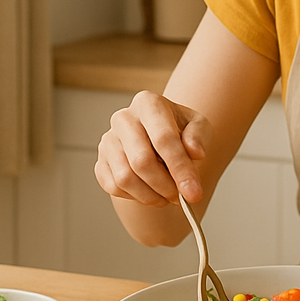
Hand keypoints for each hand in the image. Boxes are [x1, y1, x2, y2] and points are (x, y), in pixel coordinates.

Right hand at [95, 90, 212, 206]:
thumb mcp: (198, 126)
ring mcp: (108, 141)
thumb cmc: (180, 130)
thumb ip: (198, 136)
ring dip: (151, 195)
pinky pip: (114, 187)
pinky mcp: (101, 161)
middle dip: (165, 186)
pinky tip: (151, 192)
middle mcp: (123, 119)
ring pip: (125, 178)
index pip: (164, 139)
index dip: (180, 169)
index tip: (193, 193)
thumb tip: (195, 152)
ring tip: (168, 195)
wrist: (160, 137)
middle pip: (141, 161)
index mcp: (148, 103)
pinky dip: (136, 197)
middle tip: (181, 197)